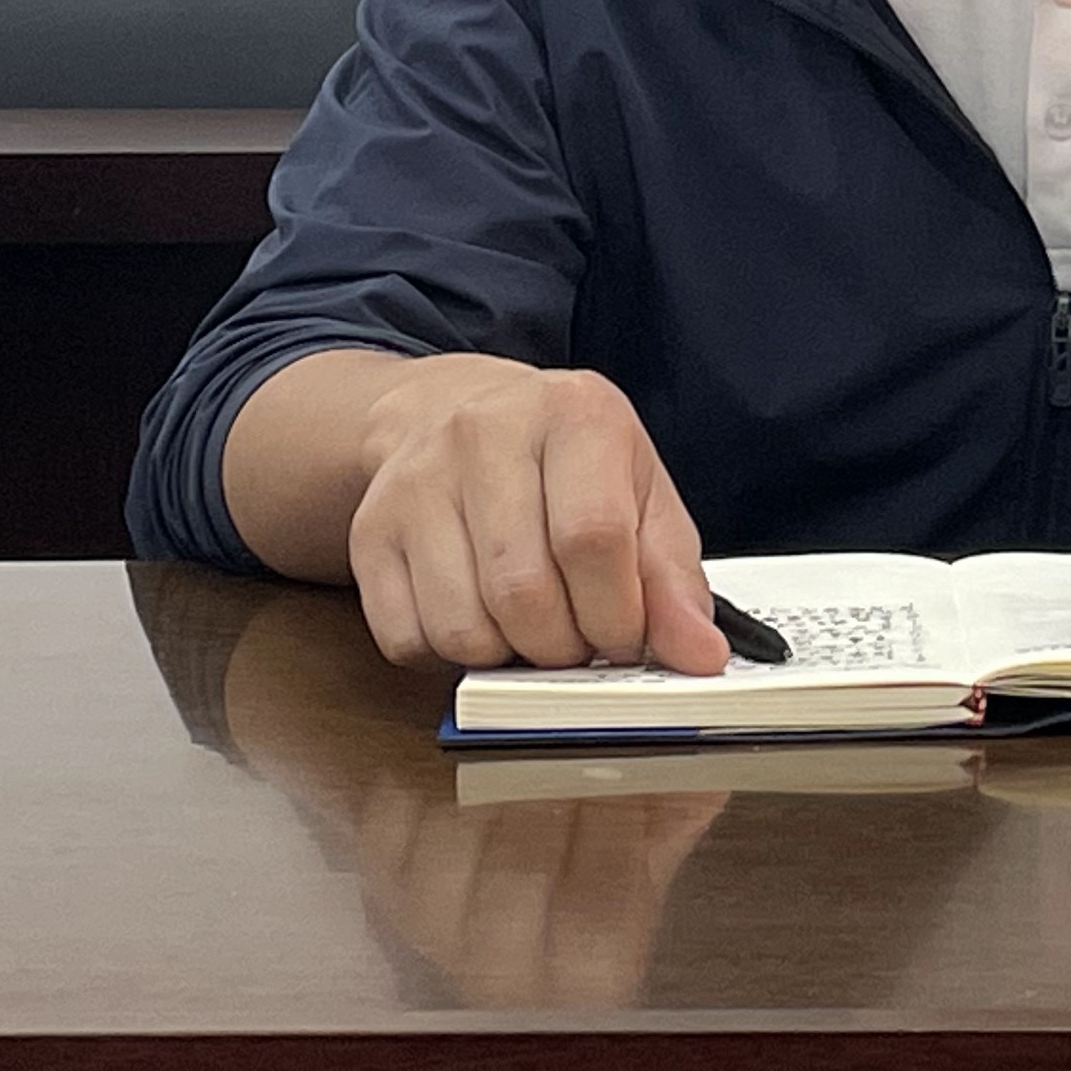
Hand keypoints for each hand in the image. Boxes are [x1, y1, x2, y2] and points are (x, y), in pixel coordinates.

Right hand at [344, 355, 729, 674]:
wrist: (452, 411)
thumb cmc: (564, 461)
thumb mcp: (640, 493)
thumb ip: (672, 578)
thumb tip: (699, 657)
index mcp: (571, 413)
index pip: (593, 538)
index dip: (618, 615)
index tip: (628, 641)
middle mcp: (483, 434)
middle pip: (523, 590)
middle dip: (565, 647)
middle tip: (581, 642)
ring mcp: (416, 482)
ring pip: (463, 625)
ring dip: (509, 658)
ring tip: (533, 628)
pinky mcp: (371, 532)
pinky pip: (407, 638)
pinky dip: (449, 658)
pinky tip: (479, 618)